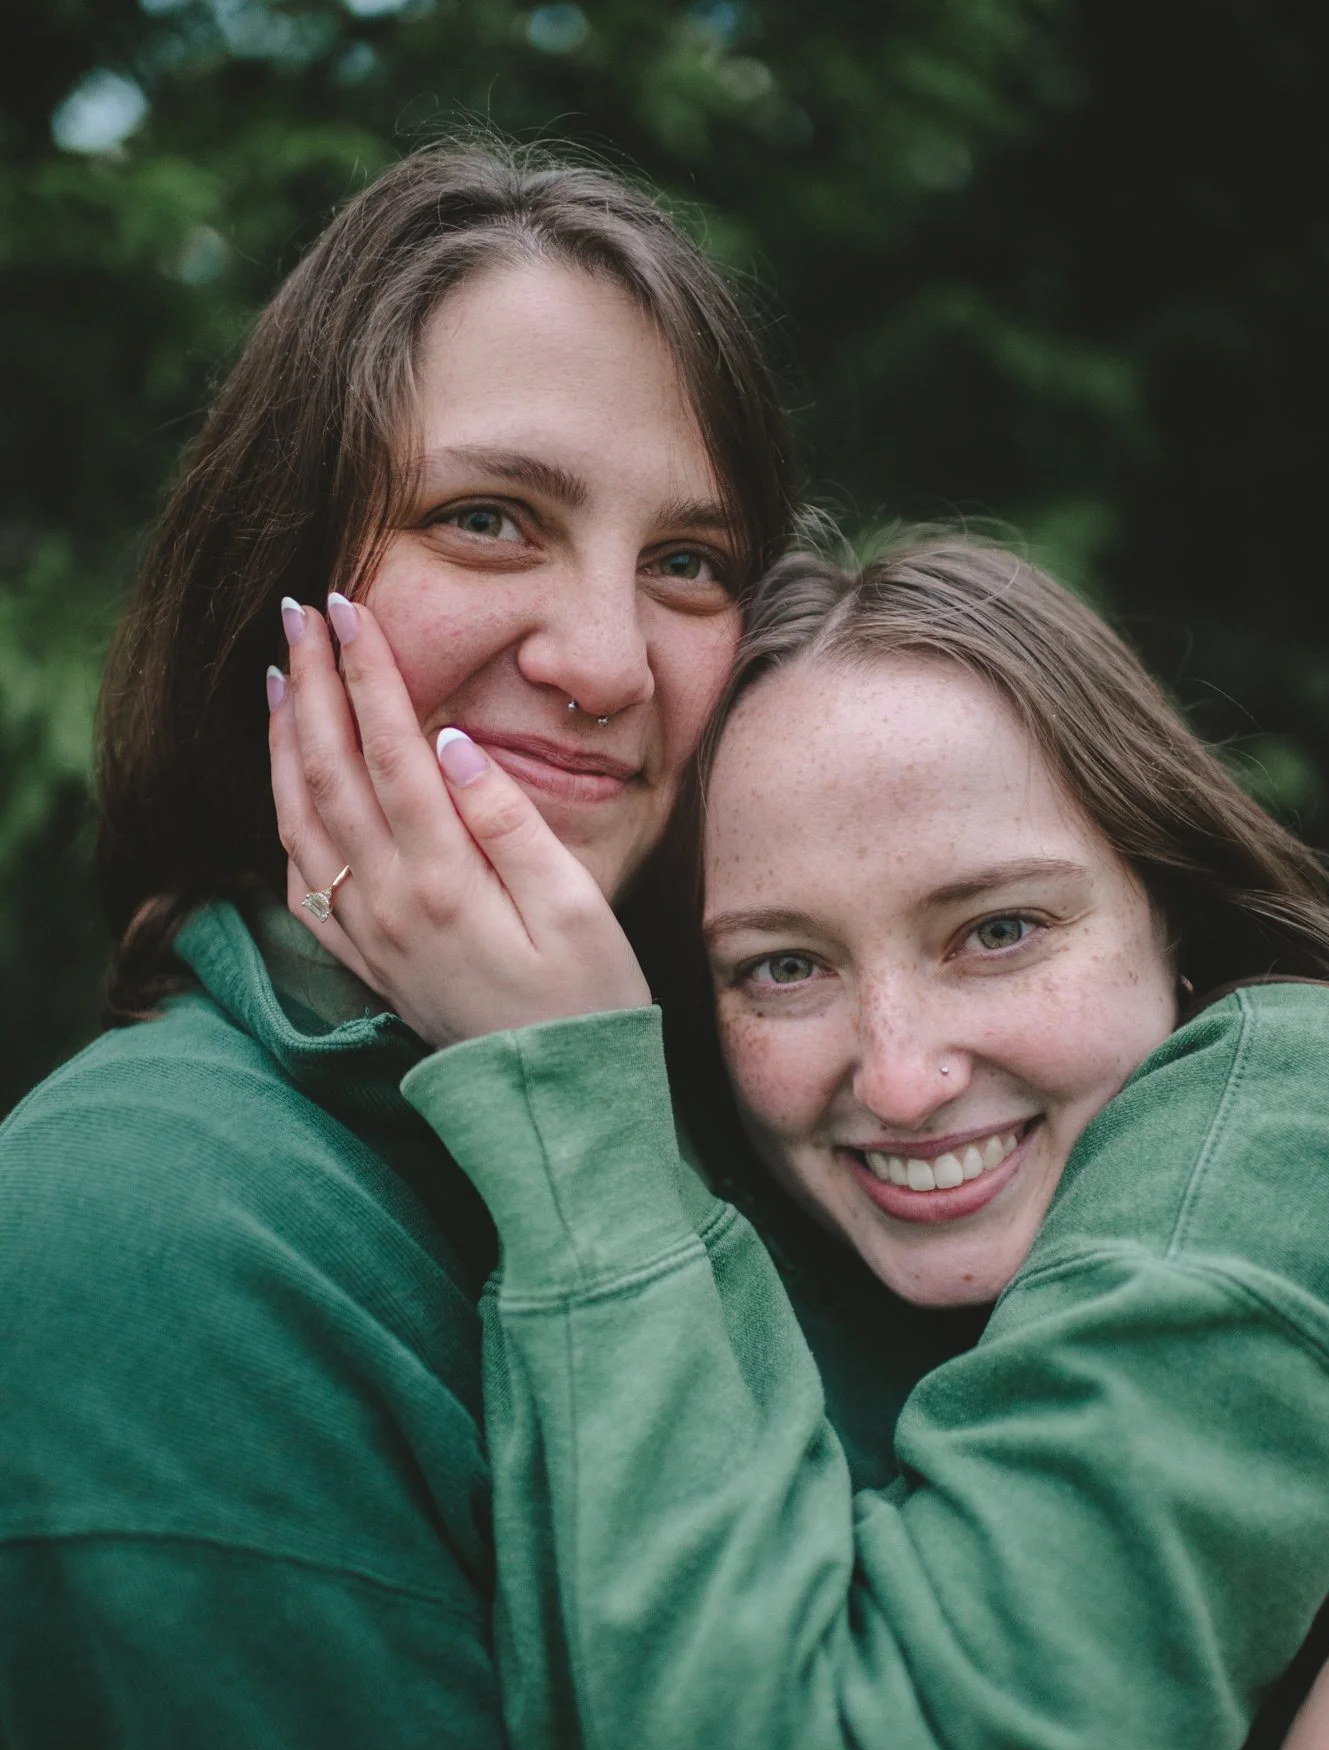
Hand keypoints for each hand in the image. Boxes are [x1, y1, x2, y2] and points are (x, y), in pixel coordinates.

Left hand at [266, 593, 650, 1047]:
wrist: (558, 1106)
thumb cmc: (591, 1003)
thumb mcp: (577, 909)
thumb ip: (510, 823)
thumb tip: (452, 744)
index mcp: (445, 881)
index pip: (392, 751)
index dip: (367, 673)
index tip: (348, 606)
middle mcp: (390, 905)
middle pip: (331, 773)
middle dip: (312, 685)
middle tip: (299, 612)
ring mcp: (370, 937)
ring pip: (300, 821)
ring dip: (284, 742)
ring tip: (279, 677)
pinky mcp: (367, 964)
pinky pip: (300, 885)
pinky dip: (284, 823)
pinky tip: (287, 787)